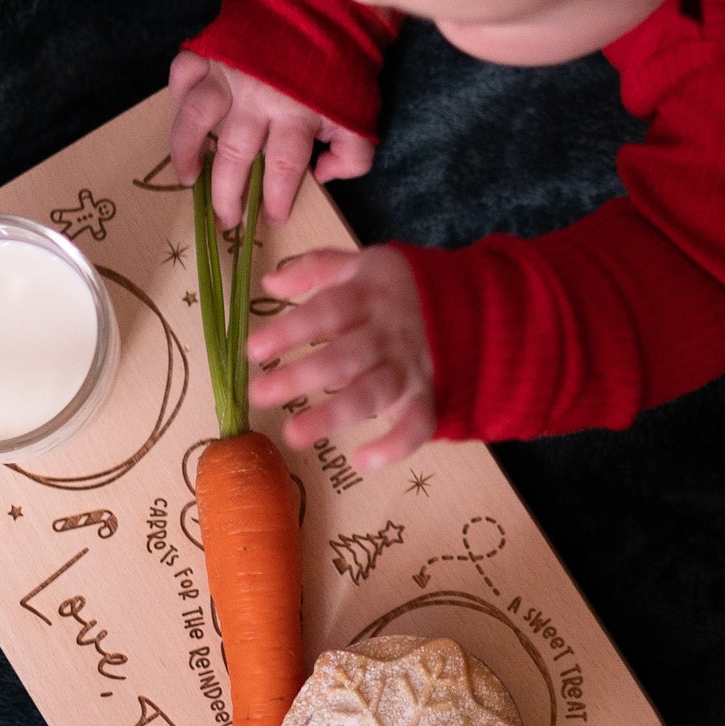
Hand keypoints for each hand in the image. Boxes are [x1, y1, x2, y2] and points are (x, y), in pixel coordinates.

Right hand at [168, 51, 375, 226]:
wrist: (323, 7)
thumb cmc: (341, 69)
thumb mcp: (360, 115)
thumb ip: (353, 155)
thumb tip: (322, 176)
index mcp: (298, 114)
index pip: (282, 168)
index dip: (275, 199)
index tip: (271, 218)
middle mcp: (259, 96)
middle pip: (236, 154)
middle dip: (228, 194)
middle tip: (226, 219)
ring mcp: (230, 72)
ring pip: (197, 116)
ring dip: (187, 151)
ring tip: (187, 177)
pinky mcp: (213, 49)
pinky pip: (183, 71)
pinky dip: (177, 91)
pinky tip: (179, 111)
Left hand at [246, 246, 435, 470]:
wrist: (470, 306)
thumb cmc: (397, 290)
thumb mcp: (361, 264)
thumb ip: (316, 268)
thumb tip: (271, 283)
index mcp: (369, 297)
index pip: (327, 311)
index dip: (291, 330)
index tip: (254, 350)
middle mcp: (389, 334)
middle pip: (345, 356)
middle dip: (301, 376)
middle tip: (259, 394)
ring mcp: (409, 367)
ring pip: (373, 393)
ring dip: (333, 414)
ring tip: (294, 435)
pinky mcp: (427, 396)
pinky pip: (417, 425)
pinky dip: (395, 446)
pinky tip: (362, 461)